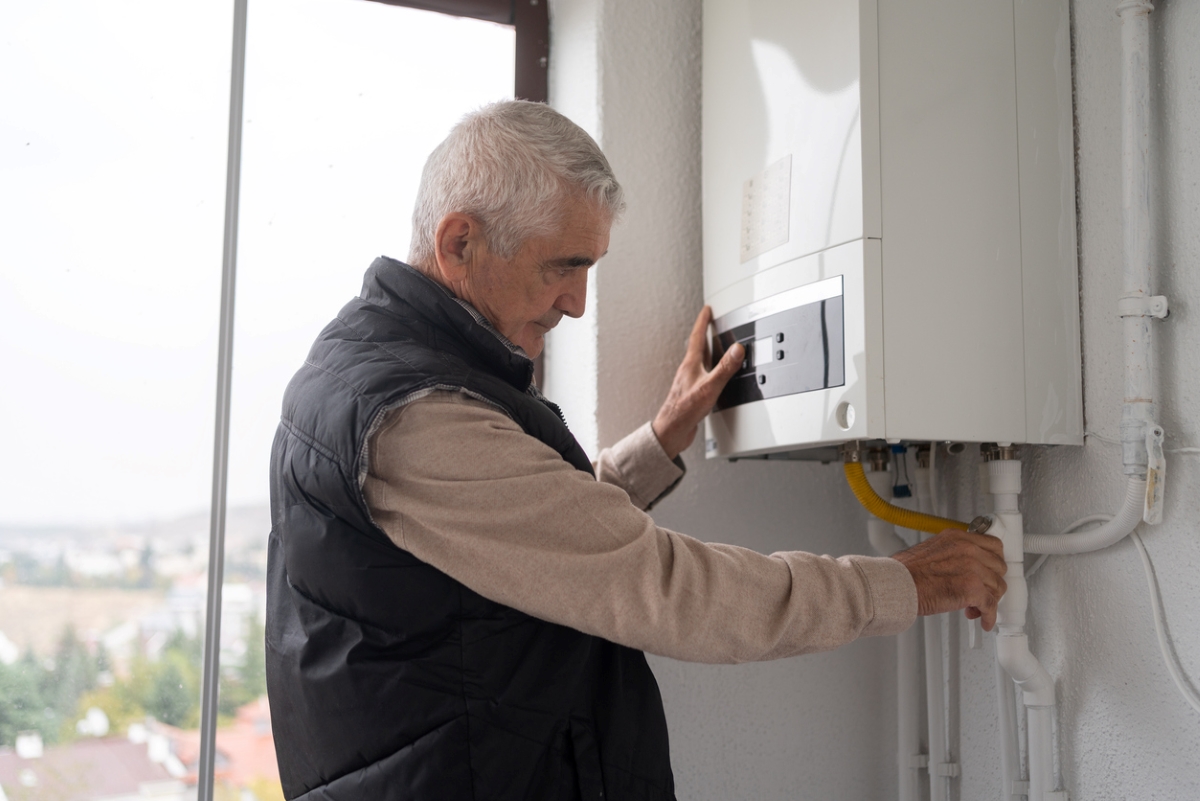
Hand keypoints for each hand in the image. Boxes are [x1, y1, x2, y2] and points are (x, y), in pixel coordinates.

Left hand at [652, 306, 743, 459]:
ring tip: (713, 344)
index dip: (703, 322)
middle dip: (705, 333)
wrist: (672, 431)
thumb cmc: (684, 410)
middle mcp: (688, 371)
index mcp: (690, 365)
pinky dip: (709, 369)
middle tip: (710, 322)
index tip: (707, 310)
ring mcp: (689, 382)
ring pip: (699, 361)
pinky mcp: (692, 393)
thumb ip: (724, 368)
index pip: (697, 337)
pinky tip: (713, 376)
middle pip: (698, 347)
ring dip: (707, 351)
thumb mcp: (710, 387)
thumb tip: (736, 349)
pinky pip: (702, 375)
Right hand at [891, 528, 1007, 630]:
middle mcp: (967, 549)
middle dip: (993, 582)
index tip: (992, 571)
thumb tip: (963, 567)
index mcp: (957, 537)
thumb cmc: (905, 573)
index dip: (994, 562)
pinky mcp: (972, 589)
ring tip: (974, 607)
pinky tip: (983, 621)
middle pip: (999, 567)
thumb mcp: (930, 550)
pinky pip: (991, 605)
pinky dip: (989, 616)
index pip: (993, 545)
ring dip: (989, 600)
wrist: (896, 585)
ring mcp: (972, 568)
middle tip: (983, 592)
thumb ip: (952, 554)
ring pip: (997, 587)